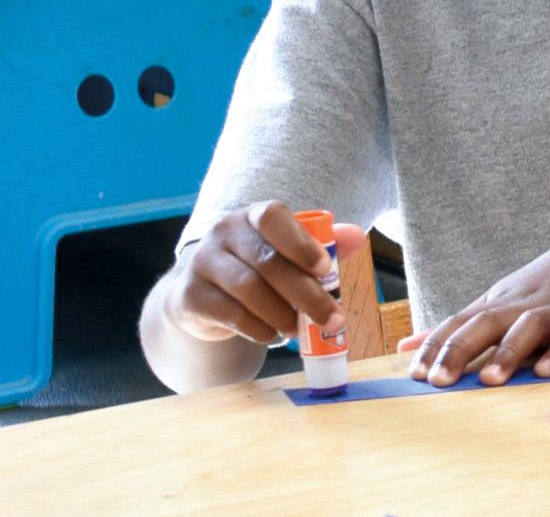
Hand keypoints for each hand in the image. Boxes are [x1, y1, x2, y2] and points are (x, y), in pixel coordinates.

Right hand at [167, 200, 366, 344]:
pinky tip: (275, 336)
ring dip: (282, 315)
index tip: (325, 268)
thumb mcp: (286, 251)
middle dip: (306, 294)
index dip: (300, 242)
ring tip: (301, 330)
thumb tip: (358, 236)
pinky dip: (259, 329)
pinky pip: (231, 315)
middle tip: (332, 319)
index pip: (273, 217)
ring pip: (249, 290)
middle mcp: (224, 232)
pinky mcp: (190, 296)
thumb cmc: (257, 266)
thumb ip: (323, 243)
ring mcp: (203, 262)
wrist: (200, 291)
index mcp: (253, 215)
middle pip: (267, 262)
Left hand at [402, 230, 549, 386]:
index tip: (413, 376)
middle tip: (437, 382)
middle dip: (460, 350)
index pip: (460, 323)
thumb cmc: (544, 287)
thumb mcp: (498, 300)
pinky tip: (547, 370)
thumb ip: (456, 327)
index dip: (436, 348)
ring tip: (489, 381)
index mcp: (499, 303)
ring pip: (529, 327)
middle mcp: (522, 305)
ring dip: (509, 351)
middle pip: (486, 322)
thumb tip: (405, 348)